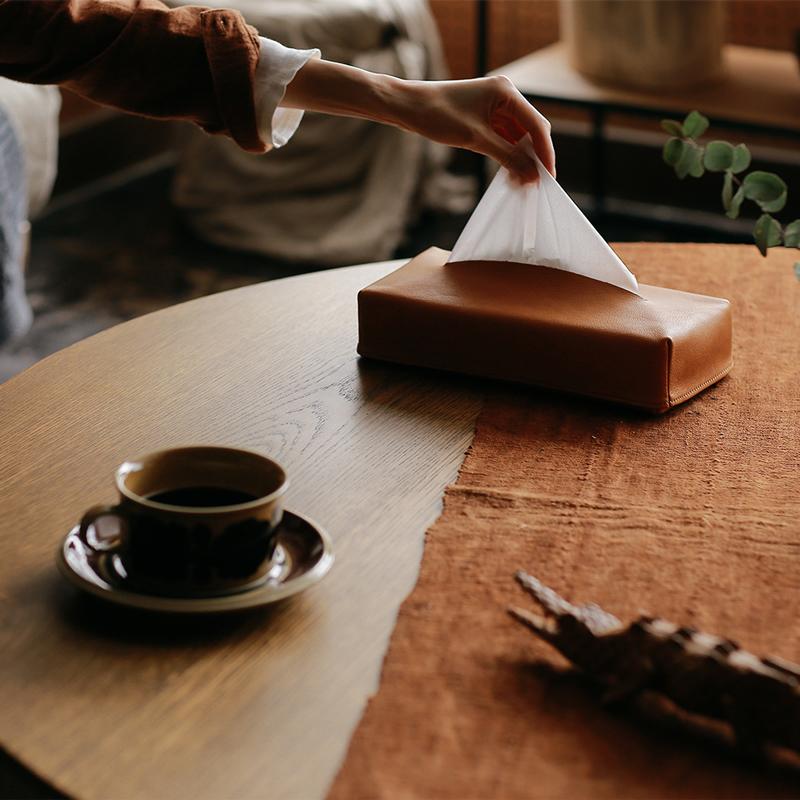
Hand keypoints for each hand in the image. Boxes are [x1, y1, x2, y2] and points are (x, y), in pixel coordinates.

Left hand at [397, 76, 554, 183]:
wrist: (408, 107)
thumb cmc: (437, 115)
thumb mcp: (475, 139)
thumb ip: (507, 156)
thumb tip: (532, 175)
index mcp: (506, 92)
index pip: (536, 125)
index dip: (545, 153)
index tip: (549, 177)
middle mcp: (504, 96)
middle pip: (530, 130)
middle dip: (534, 157)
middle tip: (537, 184)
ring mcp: (494, 106)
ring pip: (518, 136)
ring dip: (521, 158)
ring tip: (523, 183)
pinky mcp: (484, 117)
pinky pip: (504, 138)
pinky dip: (508, 155)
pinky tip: (510, 172)